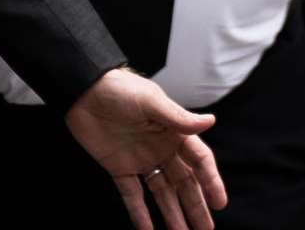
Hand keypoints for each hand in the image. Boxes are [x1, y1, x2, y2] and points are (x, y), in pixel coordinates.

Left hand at [66, 67, 226, 228]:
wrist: (84, 92)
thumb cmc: (122, 90)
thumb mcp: (151, 103)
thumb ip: (178, 118)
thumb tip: (211, 121)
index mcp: (174, 132)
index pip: (199, 161)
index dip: (210, 181)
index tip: (219, 203)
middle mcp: (162, 148)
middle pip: (184, 182)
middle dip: (195, 205)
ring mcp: (142, 160)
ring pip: (162, 193)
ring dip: (172, 214)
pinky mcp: (119, 168)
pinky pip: (132, 195)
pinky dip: (139, 214)